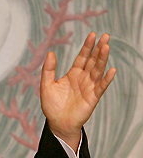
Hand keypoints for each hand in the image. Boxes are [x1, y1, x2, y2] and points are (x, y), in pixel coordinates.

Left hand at [40, 32, 115, 148]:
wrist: (57, 123)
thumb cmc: (52, 105)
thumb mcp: (46, 84)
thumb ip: (48, 69)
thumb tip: (50, 53)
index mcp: (73, 74)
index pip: (82, 57)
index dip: (87, 47)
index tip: (93, 34)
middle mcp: (83, 78)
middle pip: (93, 61)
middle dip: (98, 49)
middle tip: (105, 36)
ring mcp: (89, 87)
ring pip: (98, 70)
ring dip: (103, 59)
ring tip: (106, 46)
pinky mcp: (92, 98)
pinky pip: (101, 86)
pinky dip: (106, 79)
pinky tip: (111, 70)